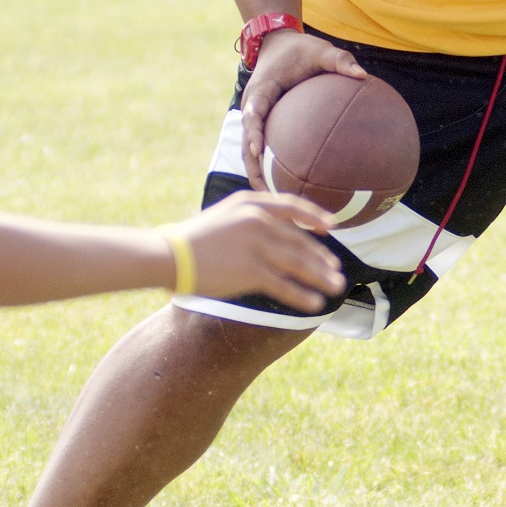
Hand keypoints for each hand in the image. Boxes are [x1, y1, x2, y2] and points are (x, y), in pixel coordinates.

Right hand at [172, 191, 346, 312]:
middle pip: (300, 241)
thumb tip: (280, 232)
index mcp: (251, 203)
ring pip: (298, 264)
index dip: (314, 216)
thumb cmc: (195, 238)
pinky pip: (284, 285)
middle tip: (336, 270)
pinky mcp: (250, 271)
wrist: (169, 255)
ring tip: (336, 287)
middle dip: (321, 258)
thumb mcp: (226, 215)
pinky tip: (315, 303)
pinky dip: (302, 295)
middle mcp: (257, 221)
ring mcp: (256, 246)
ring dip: (320, 277)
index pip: (292, 206)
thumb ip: (252, 218)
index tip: (331, 226)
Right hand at [239, 29, 367, 187]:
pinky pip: (267, 150)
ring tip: (278, 203)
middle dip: (253, 168)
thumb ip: (339, 60)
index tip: (258, 150)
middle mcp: (252, 109)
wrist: (278, 45)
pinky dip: (274, 168)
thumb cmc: (299, 48)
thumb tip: (363, 75)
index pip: (252, 115)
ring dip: (261, 176)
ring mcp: (256, 119)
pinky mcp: (263, 126)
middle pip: (246, 145)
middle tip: (268, 192)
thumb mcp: (320, 49)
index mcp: (260, 92)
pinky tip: (294, 188)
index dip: (252, 133)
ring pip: (252, 154)